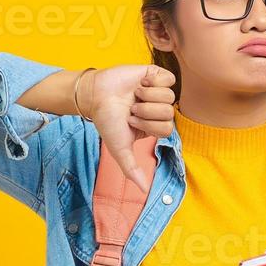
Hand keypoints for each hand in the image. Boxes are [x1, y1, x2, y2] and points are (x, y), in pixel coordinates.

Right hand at [79, 64, 176, 191]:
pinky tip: (140, 83)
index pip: (167, 128)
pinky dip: (153, 81)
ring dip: (148, 96)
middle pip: (169, 112)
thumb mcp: (119, 149)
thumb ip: (132, 169)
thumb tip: (144, 190)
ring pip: (170, 96)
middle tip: (132, 108)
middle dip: (147, 111)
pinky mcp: (155, 75)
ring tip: (134, 95)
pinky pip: (169, 79)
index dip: (149, 124)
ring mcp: (158, 92)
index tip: (132, 121)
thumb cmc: (107, 121)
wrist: (96, 95)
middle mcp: (159, 109)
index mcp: (155, 126)